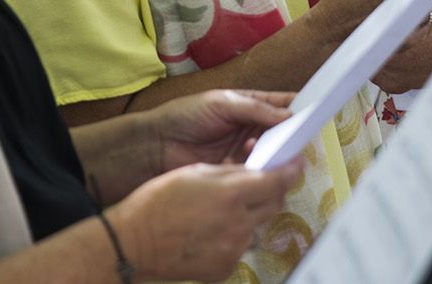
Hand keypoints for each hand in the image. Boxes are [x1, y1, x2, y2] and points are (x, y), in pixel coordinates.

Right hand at [113, 159, 303, 281]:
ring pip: (255, 226)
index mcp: (232, 195)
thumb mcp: (196, 173)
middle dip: (271, 191)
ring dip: (248, 215)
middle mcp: (239, 224)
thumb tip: (255, 172)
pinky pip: (239, 248)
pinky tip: (209, 232)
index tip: (297, 163)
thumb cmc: (158, 201)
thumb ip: (231, 173)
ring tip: (219, 211)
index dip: (291, 170)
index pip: (277, 181)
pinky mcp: (225, 268)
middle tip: (260, 183)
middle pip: (273, 204)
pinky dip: (231, 237)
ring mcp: (233, 250)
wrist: (134, 243)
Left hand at [147, 90, 294, 172]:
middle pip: (283, 133)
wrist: (156, 145)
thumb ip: (255, 109)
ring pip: (273, 155)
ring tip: (253, 147)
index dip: (300, 108)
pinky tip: (243, 161)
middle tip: (290, 139)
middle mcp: (253, 128)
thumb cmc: (186, 115)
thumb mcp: (221, 103)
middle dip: (288, 136)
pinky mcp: (237, 172)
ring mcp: (246, 152)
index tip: (315, 113)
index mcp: (251, 105)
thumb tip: (290, 115)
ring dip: (270, 152)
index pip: (283, 105)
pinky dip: (256, 169)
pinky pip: (257, 173)